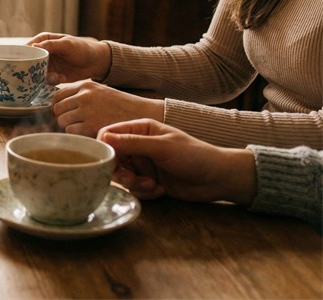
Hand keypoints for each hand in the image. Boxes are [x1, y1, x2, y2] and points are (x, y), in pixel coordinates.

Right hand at [25, 33, 110, 84]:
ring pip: (34, 73)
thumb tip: (32, 46)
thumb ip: (50, 45)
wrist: (96, 63)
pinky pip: (44, 81)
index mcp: (43, 41)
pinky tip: (61, 78)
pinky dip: (51, 81)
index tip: (19, 62)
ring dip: (42, 77)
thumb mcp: (67, 44)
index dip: (20, 54)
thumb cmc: (83, 48)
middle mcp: (42, 53)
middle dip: (30, 69)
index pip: (26, 47)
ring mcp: (46, 65)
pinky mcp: (51, 75)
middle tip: (37, 73)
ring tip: (56, 76)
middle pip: (27, 61)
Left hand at [51, 80, 163, 136]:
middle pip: (57, 109)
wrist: (142, 115)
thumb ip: (80, 95)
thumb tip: (56, 105)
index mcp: (85, 85)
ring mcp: (87, 111)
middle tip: (74, 123)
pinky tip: (88, 133)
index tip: (64, 113)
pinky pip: (70, 132)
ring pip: (62, 121)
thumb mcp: (100, 92)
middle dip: (62, 117)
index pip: (58, 95)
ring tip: (83, 128)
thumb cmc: (120, 105)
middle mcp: (84, 96)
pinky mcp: (91, 126)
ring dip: (69, 127)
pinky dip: (76, 135)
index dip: (58, 106)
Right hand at [98, 119, 256, 203]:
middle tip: (131, 180)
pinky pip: (134, 188)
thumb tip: (104, 137)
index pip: (109, 135)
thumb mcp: (162, 147)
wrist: (219, 179)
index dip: (104, 148)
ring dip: (134, 184)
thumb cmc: (194, 155)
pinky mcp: (148, 181)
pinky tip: (160, 190)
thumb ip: (132, 143)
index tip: (109, 162)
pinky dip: (144, 192)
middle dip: (120, 172)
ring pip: (121, 176)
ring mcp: (143, 165)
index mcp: (140, 130)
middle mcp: (138, 146)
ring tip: (152, 186)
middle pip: (112, 159)